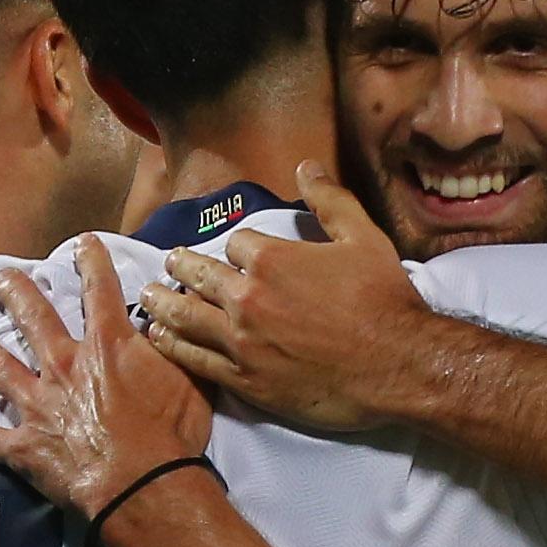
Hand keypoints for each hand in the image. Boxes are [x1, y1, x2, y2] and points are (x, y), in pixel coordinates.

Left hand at [0, 239, 211, 520]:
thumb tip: (171, 316)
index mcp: (107, 346)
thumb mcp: (190, 379)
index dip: (91, 262)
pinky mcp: (25, 446)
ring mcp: (39, 406)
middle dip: (16, 294)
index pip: (99, 291)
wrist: (144, 487)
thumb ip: (174, 345)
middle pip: (34, 319)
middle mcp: (64, 366)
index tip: (81, 243)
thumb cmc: (172, 435)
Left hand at [137, 163, 432, 432]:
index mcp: (271, 259)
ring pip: (184, 316)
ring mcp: (241, 341)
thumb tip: (306, 167)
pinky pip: (194, 359)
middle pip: (197, 275)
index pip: (233, 242)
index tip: (237, 254)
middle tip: (170, 264)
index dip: (235, 247)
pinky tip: (160, 337)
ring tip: (149, 297)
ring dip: (162, 303)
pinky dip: (172, 345)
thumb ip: (330, 200)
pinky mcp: (244, 379)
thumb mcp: (364, 238)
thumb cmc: (385, 301)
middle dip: (181, 266)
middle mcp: (246, 297)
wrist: (398, 365)